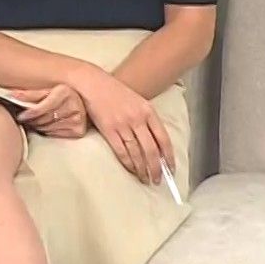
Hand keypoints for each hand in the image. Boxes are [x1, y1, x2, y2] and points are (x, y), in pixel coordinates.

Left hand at [7, 84, 87, 137]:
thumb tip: (13, 95)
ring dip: (39, 126)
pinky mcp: (79, 130)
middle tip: (26, 119)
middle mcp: (74, 105)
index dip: (30, 113)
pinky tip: (47, 126)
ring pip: (48, 128)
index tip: (21, 116)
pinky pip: (56, 134)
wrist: (83, 103)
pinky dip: (48, 131)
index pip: (42, 108)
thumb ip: (31, 94)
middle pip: (44, 119)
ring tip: (35, 122)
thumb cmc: (61, 96)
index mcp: (65, 92)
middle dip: (32, 120)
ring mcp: (78, 119)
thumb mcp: (47, 91)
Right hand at [71, 67, 173, 184]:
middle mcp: (137, 118)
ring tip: (145, 179)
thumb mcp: (138, 101)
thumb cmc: (115, 92)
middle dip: (156, 168)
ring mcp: (122, 124)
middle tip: (157, 180)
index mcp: (148, 111)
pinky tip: (132, 170)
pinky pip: (121, 151)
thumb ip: (147, 119)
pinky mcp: (108, 129)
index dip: (169, 156)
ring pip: (136, 153)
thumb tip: (155, 144)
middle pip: (151, 149)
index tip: (171, 169)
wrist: (93, 83)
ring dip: (142, 169)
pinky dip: (127, 163)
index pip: (163, 138)